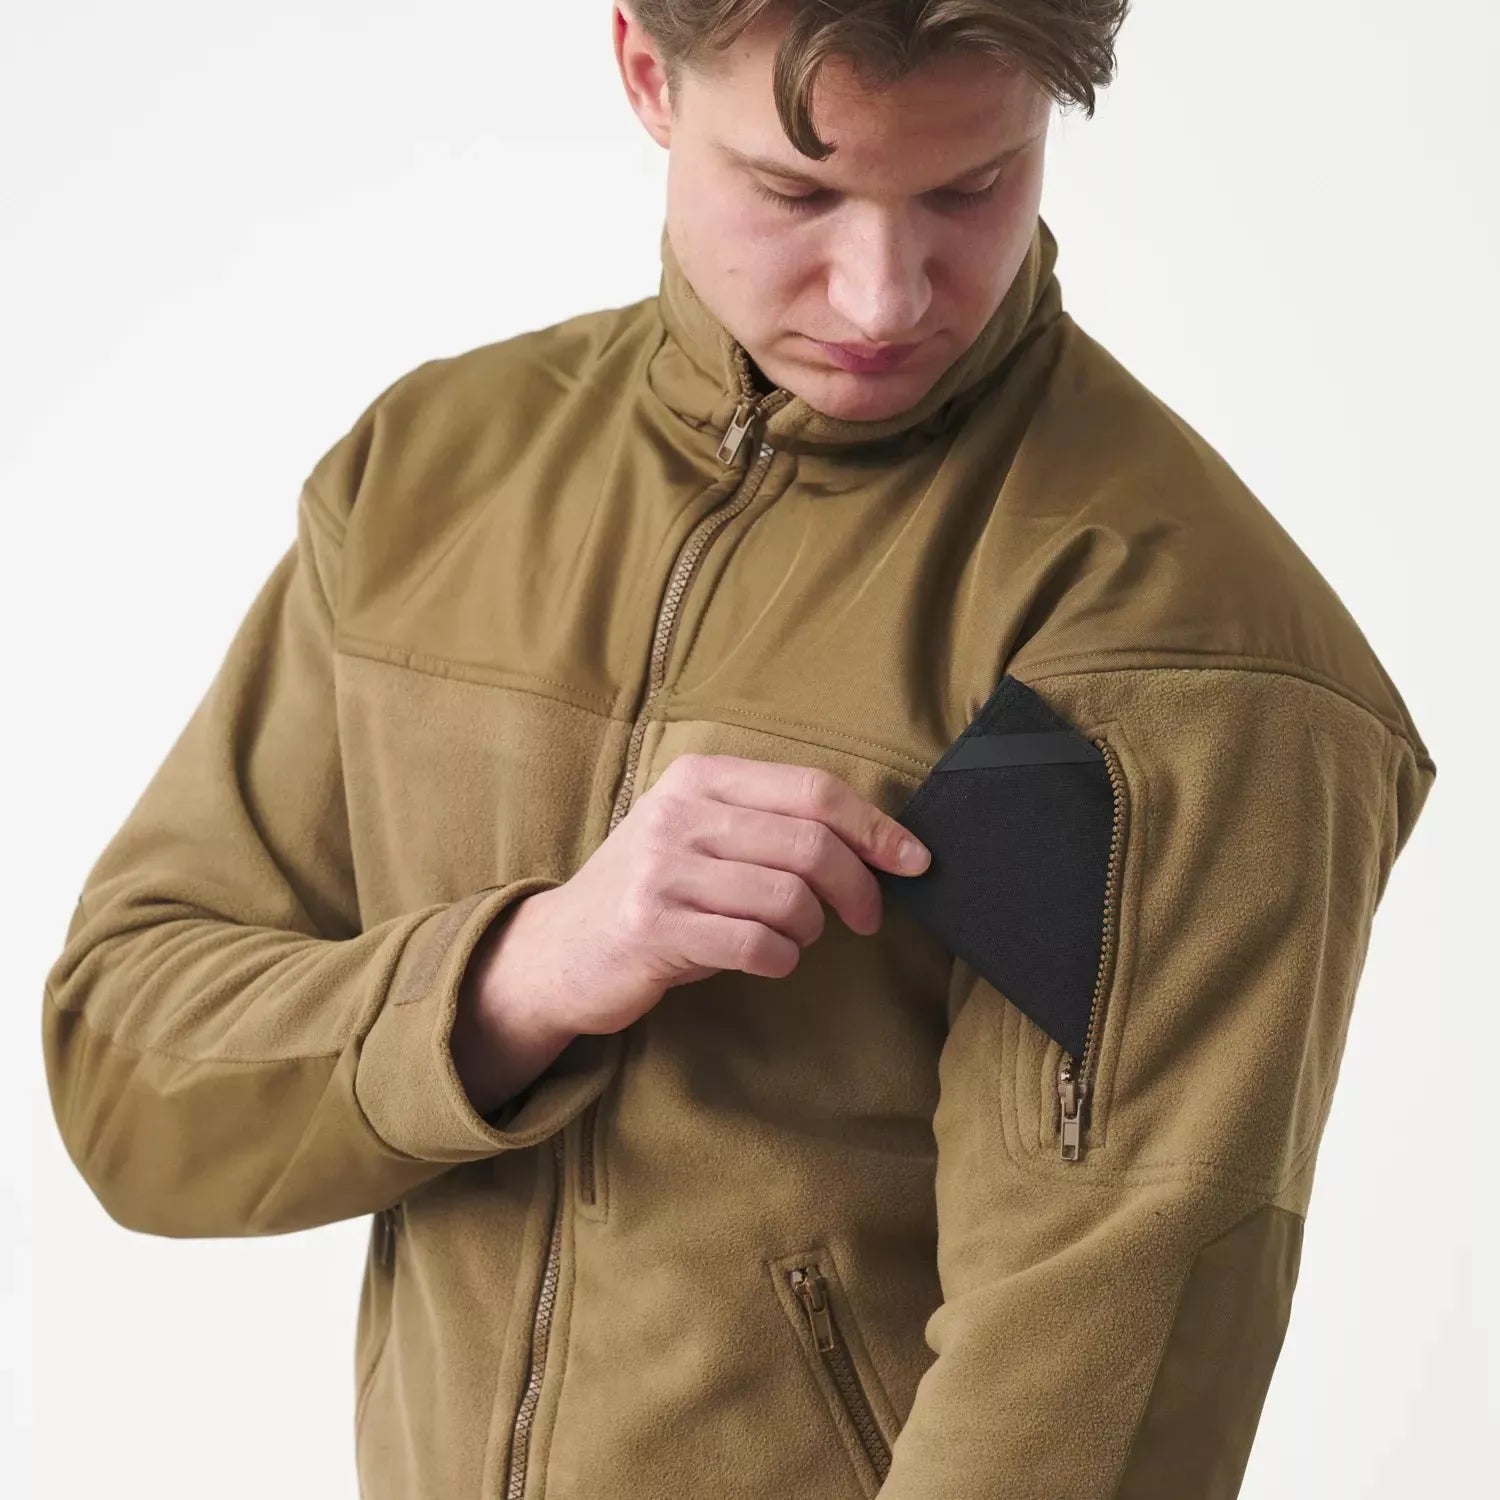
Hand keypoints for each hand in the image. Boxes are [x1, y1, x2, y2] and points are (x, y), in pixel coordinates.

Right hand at [512, 753, 931, 1039]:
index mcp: (700, 778)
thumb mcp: (700, 837)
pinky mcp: (653, 928)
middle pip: (811, 844)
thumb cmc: (654, 893)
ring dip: (810, 930)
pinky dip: (780, 959)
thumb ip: (770, 826)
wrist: (559, 950)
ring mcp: (662, 870)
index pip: (813, 790)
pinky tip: (768, 959)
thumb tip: (877, 844)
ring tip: (794, 938)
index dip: (876, 828)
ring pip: (789, 898)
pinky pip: (756, 944)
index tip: (914, 861)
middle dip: (857, 889)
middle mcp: (680, 815)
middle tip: (866, 919)